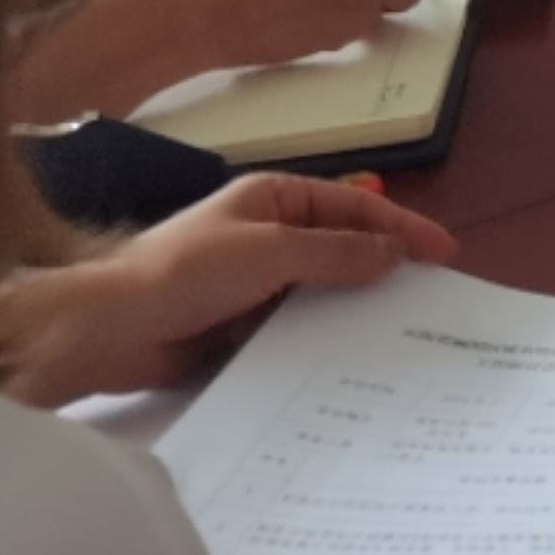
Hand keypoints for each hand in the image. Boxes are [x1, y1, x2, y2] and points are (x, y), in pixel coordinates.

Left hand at [0, 174, 456, 406]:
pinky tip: (344, 356)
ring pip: (319, 289)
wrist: (111, 330)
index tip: (444, 252)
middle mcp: (269, 234)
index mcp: (276, 199)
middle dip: (383, 265)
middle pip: (341, 245)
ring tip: (396, 330)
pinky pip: (293, 325)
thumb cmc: (188, 272)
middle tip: (428, 294)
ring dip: (350, 304)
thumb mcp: (273, 251)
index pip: (355, 205)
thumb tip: (394, 253)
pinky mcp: (239, 324)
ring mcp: (254, 281)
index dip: (403, 226)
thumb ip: (338, 252)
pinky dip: (319, 334)